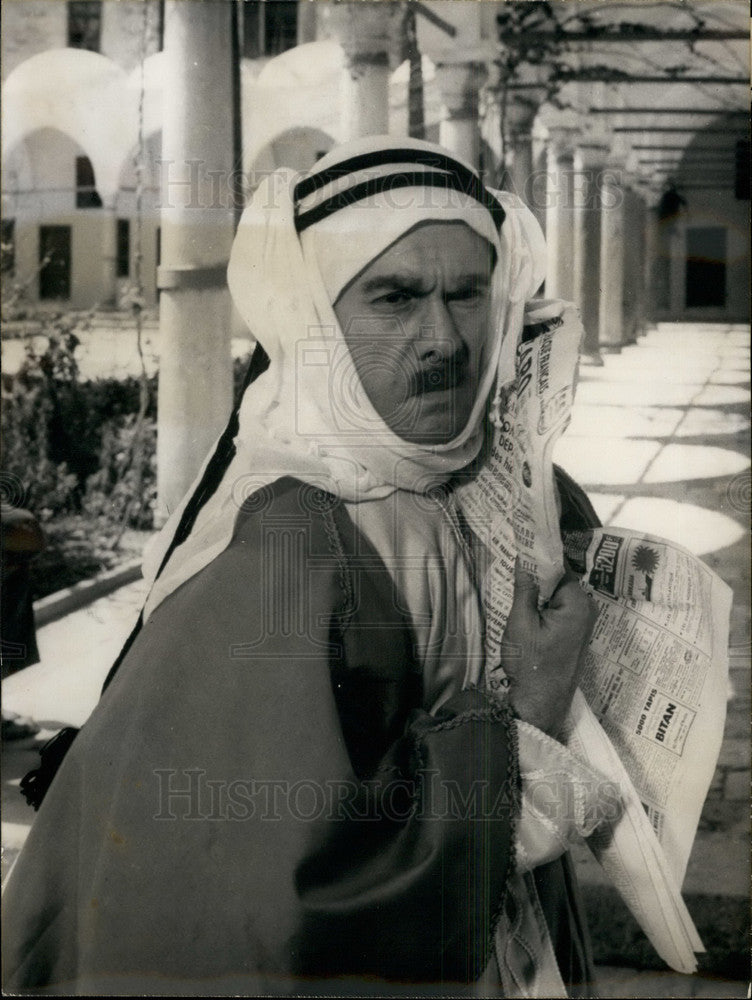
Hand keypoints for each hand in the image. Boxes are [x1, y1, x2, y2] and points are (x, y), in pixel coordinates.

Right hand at [499, 564, 596, 737]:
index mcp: (577, 603)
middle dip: (538, 578)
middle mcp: (587, 610)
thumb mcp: (520, 623)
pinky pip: (561, 611)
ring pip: (559, 597)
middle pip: (560, 581)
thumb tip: (523, 560)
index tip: (520, 550)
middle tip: (514, 573)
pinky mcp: (576, 636)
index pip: (559, 567)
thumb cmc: (530, 665)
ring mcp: (584, 624)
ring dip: (540, 594)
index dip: (539, 559)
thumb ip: (524, 589)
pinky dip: (545, 608)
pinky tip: (527, 611)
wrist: (540, 705)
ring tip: (517, 590)